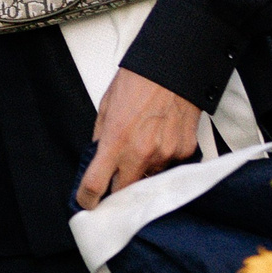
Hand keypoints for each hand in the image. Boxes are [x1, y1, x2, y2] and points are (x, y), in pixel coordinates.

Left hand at [76, 69, 202, 207]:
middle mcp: (141, 153)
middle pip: (125, 189)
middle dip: (117, 189)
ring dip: (142, 170)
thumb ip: (102, 136)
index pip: (96, 184)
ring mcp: (166, 154)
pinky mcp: (185, 151)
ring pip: (150, 177)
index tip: (86, 202)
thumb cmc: (138, 82)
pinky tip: (161, 137)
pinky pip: (170, 164)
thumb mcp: (107, 107)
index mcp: (116, 141)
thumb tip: (99, 154)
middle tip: (114, 180)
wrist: (172, 69)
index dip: (88, 198)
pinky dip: (163, 157)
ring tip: (143, 144)